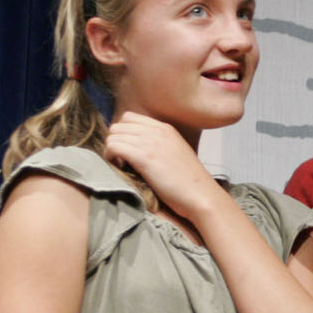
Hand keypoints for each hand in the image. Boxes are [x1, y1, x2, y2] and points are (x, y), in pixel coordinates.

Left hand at [102, 112, 222, 220]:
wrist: (201, 195)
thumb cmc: (189, 182)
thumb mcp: (176, 153)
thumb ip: (159, 144)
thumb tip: (137, 147)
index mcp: (165, 128)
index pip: (130, 118)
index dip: (124, 133)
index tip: (128, 149)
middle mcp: (157, 131)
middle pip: (119, 125)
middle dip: (116, 141)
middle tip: (121, 158)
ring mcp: (150, 142)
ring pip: (113, 135)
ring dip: (112, 150)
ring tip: (122, 164)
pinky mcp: (144, 157)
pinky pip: (113, 146)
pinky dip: (111, 157)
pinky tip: (121, 168)